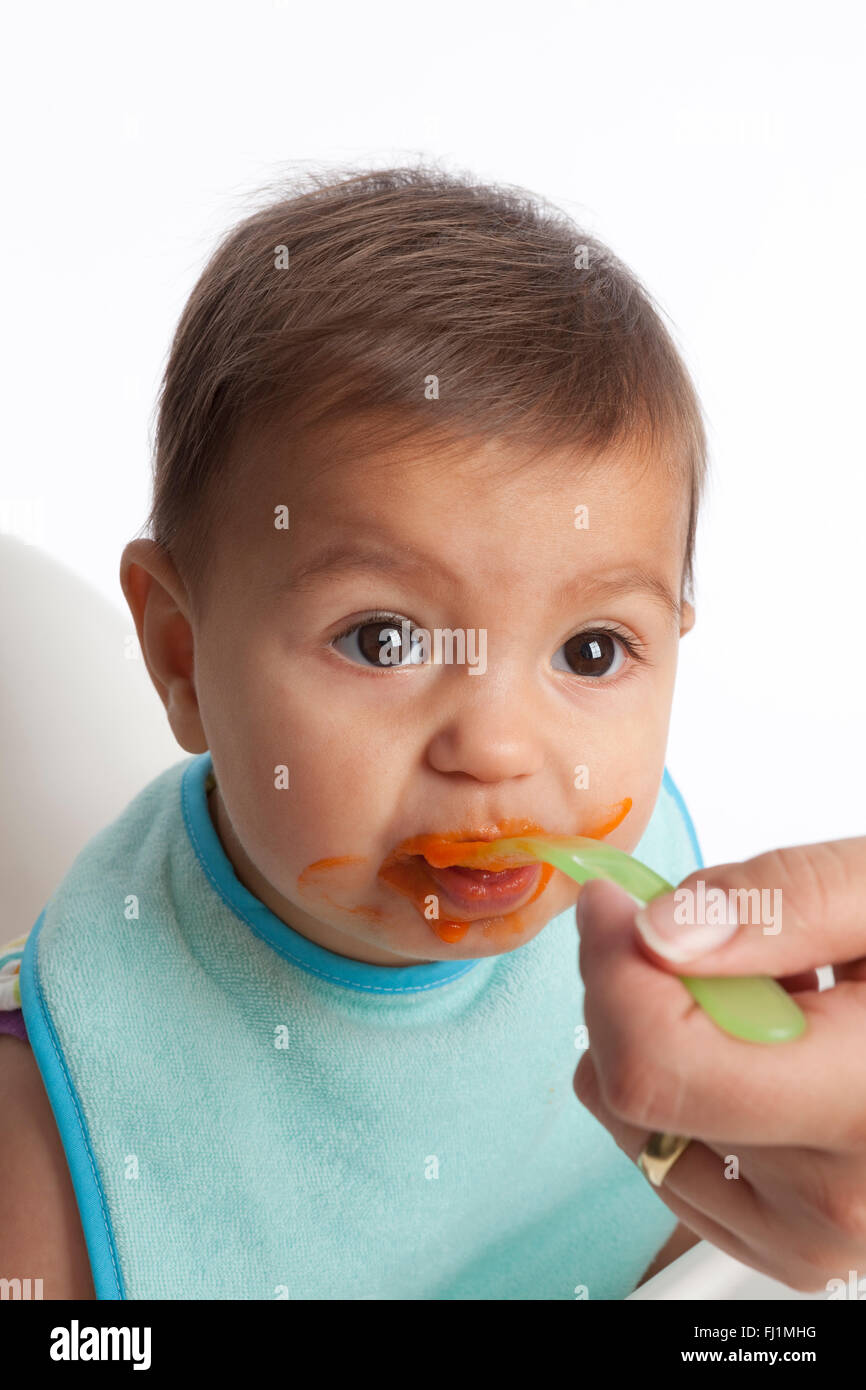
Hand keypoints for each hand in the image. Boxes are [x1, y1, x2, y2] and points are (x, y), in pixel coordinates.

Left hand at [573, 837, 865, 1292]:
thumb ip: (783, 901)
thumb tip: (660, 934)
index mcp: (862, 1104)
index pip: (659, 1061)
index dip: (614, 967)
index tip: (615, 905)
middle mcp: (831, 1199)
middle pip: (633, 1091)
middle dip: (638, 990)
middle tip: (708, 938)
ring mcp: (804, 1239)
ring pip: (634, 1128)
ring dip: (659, 1042)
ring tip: (761, 1001)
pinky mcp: (783, 1249)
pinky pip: (666, 1163)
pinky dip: (683, 1095)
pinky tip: (760, 1056)